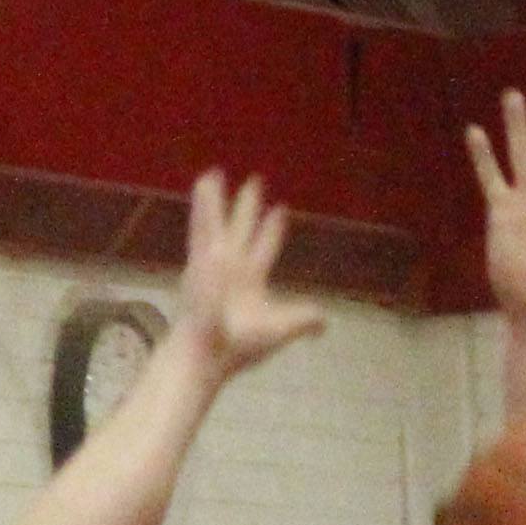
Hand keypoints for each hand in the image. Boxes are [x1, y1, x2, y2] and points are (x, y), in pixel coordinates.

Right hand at [173, 172, 328, 382]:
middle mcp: (231, 267)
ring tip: (214, 173)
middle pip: (241, 229)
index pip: (264, 248)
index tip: (280, 210)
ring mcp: (213, 261)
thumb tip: (326, 322)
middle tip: (254, 182)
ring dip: (217, 199)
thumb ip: (302, 320)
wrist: (208, 351)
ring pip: (217, 222)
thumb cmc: (239, 345)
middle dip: (247, 208)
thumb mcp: (279, 329)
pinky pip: (202, 224)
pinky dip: (203, 203)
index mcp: (250, 281)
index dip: (271, 230)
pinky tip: (205, 180)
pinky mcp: (200, 257)